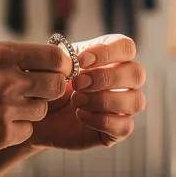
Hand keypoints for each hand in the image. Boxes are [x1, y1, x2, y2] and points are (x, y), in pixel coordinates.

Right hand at [0, 42, 69, 157]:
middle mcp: (7, 80)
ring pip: (41, 111)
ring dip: (29, 110)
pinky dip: (15, 130)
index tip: (56, 70)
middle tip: (35, 91)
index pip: (55, 58)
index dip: (61, 65)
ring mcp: (5, 110)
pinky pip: (26, 132)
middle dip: (49, 89)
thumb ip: (8, 57)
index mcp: (1, 54)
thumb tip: (42, 60)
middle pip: (56, 86)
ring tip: (3, 107)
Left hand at [28, 34, 145, 150]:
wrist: (39, 113)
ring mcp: (124, 106)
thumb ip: (69, 58)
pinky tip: (80, 115)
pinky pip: (125, 126)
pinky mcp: (118, 129)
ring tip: (76, 100)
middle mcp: (124, 81)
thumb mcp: (56, 66)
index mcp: (112, 57)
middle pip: (137, 73)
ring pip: (136, 101)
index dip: (107, 52)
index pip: (126, 47)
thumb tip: (79, 62)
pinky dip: (101, 120)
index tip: (81, 61)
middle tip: (78, 83)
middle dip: (105, 78)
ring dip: (104, 100)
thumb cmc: (51, 84)